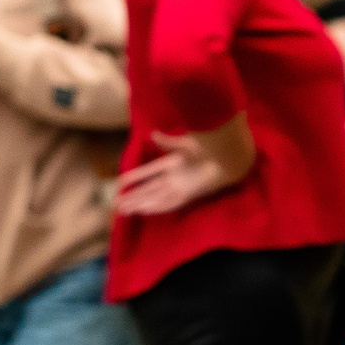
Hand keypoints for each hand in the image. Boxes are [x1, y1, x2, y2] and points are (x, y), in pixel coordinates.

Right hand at [113, 128, 247, 215]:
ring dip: (139, 204)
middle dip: (133, 197)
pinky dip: (155, 207)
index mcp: (173, 163)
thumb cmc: (210, 147)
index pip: (149, 172)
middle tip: (116, 205)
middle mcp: (174, 178)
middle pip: (149, 190)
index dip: (135, 177)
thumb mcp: (186, 142)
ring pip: (154, 198)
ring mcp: (179, 187)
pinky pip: (167, 203)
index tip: (120, 182)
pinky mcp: (187, 195)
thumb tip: (152, 134)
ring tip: (124, 210)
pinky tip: (143, 211)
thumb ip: (168, 141)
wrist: (228, 157)